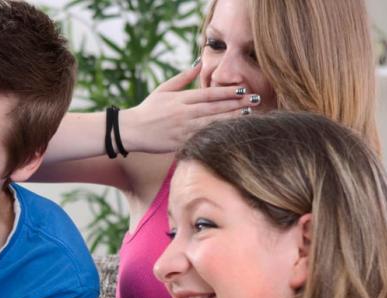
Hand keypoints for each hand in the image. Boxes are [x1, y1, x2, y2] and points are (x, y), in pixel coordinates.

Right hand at [119, 64, 259, 153]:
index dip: (228, 92)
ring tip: (249, 115)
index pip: (209, 94)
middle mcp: (183, 113)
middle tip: (256, 100)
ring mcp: (182, 129)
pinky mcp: (180, 142)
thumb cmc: (147, 109)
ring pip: (212, 123)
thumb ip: (182, 78)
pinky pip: (202, 138)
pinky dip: (217, 135)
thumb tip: (199, 65)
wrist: (130, 130)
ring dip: (232, 119)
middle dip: (237, 104)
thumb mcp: (163, 89)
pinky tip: (230, 133)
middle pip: (215, 108)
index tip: (244, 89)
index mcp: (180, 99)